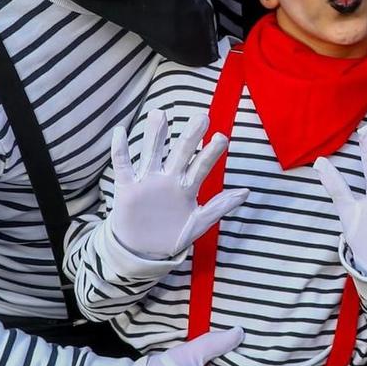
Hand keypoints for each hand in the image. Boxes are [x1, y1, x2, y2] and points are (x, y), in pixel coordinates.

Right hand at [107, 111, 243, 260]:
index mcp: (187, 187)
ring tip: (159, 114)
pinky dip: (120, 150)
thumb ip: (219, 207)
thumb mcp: (199, 223)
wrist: (143, 252)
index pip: (201, 166)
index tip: (221, 137)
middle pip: (180, 153)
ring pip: (152, 153)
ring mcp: (148, 181)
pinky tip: (120, 132)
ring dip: (155, 135)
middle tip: (202, 117)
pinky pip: (123, 166)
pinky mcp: (127, 188)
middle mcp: (168, 179)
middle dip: (190, 136)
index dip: (210, 153)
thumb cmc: (172, 235)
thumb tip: (246, 192)